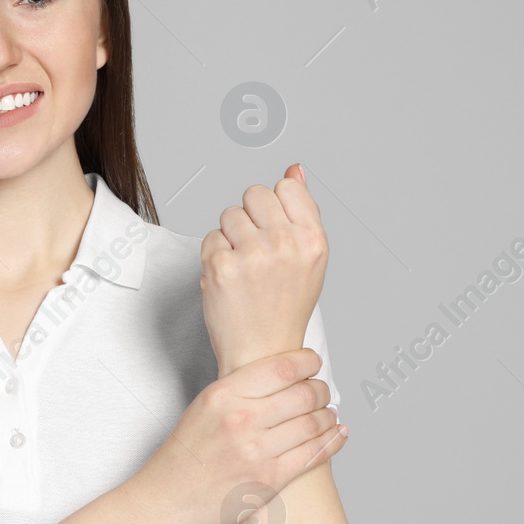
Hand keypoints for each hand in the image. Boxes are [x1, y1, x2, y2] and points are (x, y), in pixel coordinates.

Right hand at [130, 349, 345, 523]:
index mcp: (223, 395)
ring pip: (314, 423)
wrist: (165, 501)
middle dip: (322, 389)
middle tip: (323, 391)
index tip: (314, 363)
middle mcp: (241, 420)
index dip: (308, 362)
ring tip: (329, 413)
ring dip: (329, 415)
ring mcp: (257, 452)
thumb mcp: (204, 407)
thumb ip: (240, 390)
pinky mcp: (269, 481)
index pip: (282, 367)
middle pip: (304, 394)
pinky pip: (314, 455)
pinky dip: (333, 441)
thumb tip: (284, 377)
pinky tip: (339, 434)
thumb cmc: (183, 456)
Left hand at [201, 164, 328, 377]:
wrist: (263, 354)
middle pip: (255, 193)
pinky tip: (229, 278)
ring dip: (231, 236)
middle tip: (257, 251)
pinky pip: (210, 237)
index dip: (276, 207)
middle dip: (251, 217)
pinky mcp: (221, 266)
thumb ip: (303, 211)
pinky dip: (215, 255)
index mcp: (313, 240)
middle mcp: (285, 244)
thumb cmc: (286, 306)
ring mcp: (252, 255)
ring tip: (244, 267)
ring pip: (229, 213)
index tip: (276, 232)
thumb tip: (295, 168)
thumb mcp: (309, 258)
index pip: (286, 186)